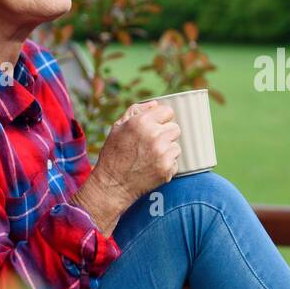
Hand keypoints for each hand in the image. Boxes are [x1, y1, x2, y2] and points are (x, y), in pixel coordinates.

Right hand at [76, 101, 180, 234]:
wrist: (112, 185)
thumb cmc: (114, 154)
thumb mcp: (118, 127)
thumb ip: (136, 111)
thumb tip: (155, 104)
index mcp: (142, 122)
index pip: (168, 111)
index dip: (162, 119)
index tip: (156, 126)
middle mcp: (154, 135)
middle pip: (175, 128)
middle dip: (166, 134)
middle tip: (151, 144)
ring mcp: (163, 153)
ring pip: (176, 145)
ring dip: (167, 150)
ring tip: (150, 156)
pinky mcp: (167, 168)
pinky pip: (175, 161)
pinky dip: (167, 164)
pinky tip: (152, 166)